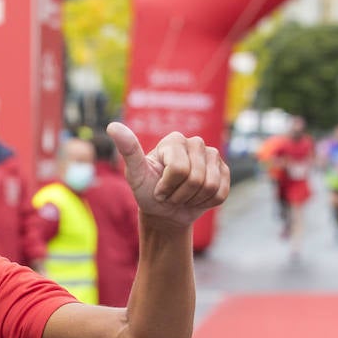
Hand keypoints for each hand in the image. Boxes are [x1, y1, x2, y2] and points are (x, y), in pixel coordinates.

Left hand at [108, 122, 229, 226]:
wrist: (164, 211)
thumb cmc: (147, 191)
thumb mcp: (135, 174)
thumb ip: (128, 150)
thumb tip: (112, 125)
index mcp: (174, 140)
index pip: (178, 169)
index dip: (166, 187)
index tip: (157, 188)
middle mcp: (196, 143)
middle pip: (195, 179)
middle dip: (179, 195)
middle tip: (170, 194)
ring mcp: (213, 156)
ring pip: (210, 187)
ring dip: (192, 200)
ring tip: (182, 196)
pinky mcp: (225, 171)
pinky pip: (220, 193)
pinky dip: (205, 203)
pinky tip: (196, 198)